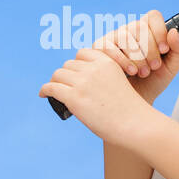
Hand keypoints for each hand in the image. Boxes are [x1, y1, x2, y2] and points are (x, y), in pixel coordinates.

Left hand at [39, 47, 157, 145]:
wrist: (135, 124)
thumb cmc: (129, 110)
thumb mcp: (119, 83)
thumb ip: (101, 78)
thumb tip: (77, 84)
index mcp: (106, 62)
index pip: (82, 53)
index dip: (76, 64)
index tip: (75, 74)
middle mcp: (93, 69)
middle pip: (68, 65)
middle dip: (65, 74)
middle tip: (64, 85)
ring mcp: (82, 82)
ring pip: (58, 75)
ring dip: (55, 82)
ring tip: (53, 90)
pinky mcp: (74, 97)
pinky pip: (51, 87)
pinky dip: (45, 90)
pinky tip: (43, 94)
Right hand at [92, 10, 178, 104]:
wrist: (136, 102)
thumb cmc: (153, 82)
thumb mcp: (172, 66)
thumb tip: (173, 32)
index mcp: (148, 30)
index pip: (153, 16)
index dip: (159, 31)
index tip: (164, 49)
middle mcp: (129, 30)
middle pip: (139, 26)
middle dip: (149, 49)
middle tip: (154, 66)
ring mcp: (113, 38)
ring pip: (124, 36)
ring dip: (137, 57)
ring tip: (144, 72)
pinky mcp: (99, 49)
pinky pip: (109, 47)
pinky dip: (123, 61)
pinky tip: (130, 72)